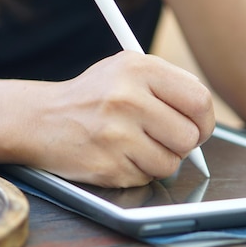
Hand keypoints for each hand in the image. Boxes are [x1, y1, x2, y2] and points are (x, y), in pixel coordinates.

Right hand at [26, 51, 214, 187]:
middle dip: (182, 143)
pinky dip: (138, 171)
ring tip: (134, 145)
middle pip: (189, 136)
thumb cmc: (91, 97)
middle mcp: (127, 99)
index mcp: (138, 69)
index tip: (198, 127)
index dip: (204, 120)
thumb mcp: (125, 71)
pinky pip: (146, 177)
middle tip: (164, 138)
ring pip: (171, 162)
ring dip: (159, 159)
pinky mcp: (108, 166)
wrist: (41, 119)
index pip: (199, 100)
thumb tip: (203, 119)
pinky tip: (118, 155)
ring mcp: (116, 135)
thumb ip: (167, 87)